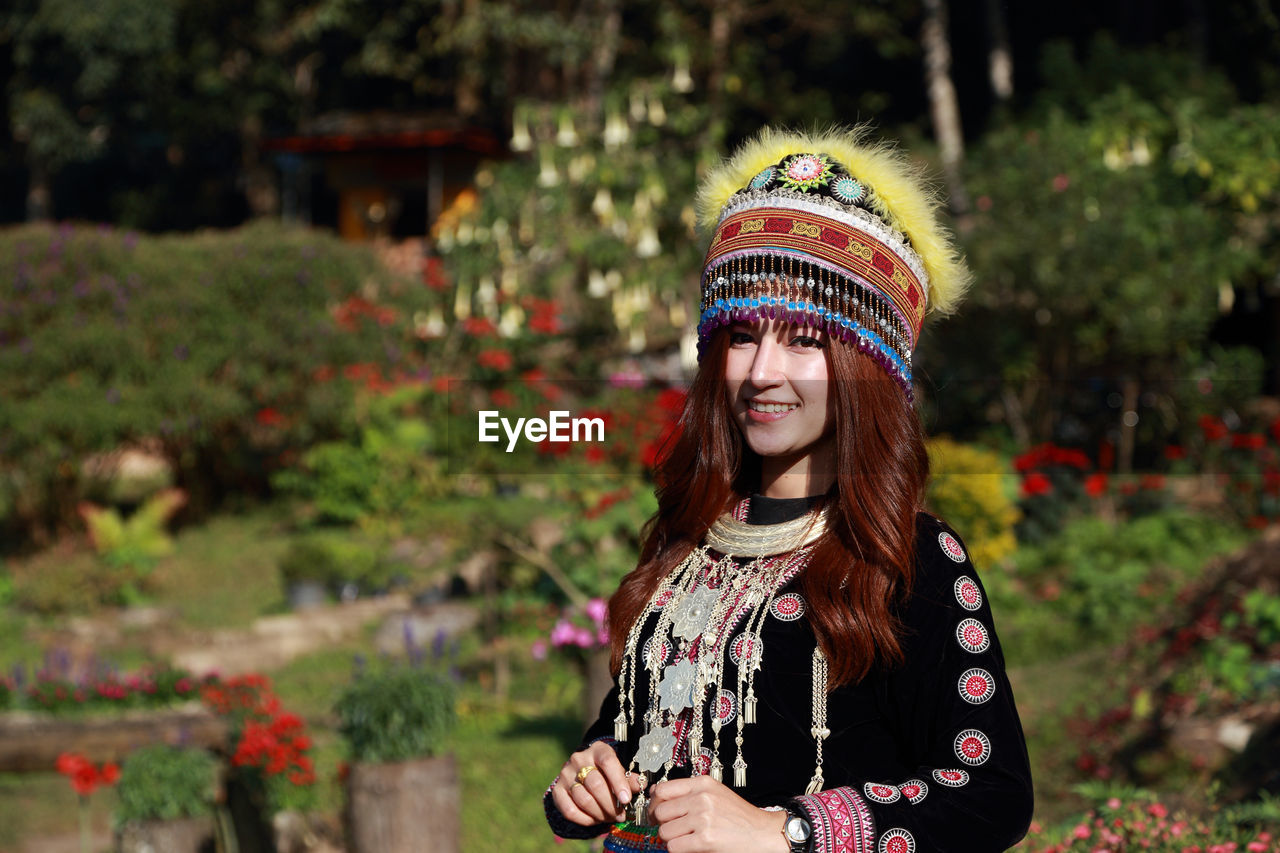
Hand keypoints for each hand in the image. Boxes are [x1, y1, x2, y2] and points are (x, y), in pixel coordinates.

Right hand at [551, 740, 644, 826]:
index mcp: (598, 749)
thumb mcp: (620, 770)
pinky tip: (595, 820)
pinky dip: (585, 819)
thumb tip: (641, 785)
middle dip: (611, 805)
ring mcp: (566, 774)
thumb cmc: (608, 772)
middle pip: (595, 784)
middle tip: (620, 816)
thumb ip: (630, 778)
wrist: (585, 771)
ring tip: (610, 818)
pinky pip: (569, 810)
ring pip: (583, 799)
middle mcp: (579, 759)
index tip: (626, 800)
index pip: (607, 761)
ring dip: (600, 814)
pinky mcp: (557, 790)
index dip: (618, 781)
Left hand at [648, 776, 789, 852]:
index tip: (656, 812)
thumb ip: (691, 793)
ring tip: (685, 840)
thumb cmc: (741, 818)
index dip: (655, 803)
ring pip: (665, 831)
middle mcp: (702, 798)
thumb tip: (658, 797)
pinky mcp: (705, 839)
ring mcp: (703, 818)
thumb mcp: (716, 794)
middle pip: (660, 811)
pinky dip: (678, 850)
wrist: (764, 834)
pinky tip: (690, 848)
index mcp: (703, 784)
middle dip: (662, 824)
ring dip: (671, 839)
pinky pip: (674, 846)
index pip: (662, 789)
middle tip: (670, 830)